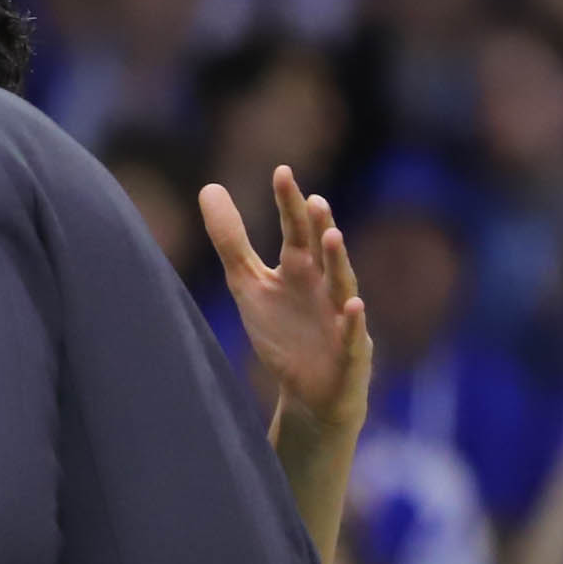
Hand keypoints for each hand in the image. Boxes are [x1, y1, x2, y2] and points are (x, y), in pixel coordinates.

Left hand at [201, 164, 371, 447]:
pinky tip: (353, 306)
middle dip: (320, 226)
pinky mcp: (349, 353)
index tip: (282, 171)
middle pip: (322, 252)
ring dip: (339, 262)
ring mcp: (340, 318)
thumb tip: (209, 187)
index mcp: (300, 269)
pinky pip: (352, 336)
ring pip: (342, 286)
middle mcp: (324, 286)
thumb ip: (231, 240)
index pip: (295, 230)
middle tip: (314, 200)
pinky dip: (353, 322)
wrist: (309, 392)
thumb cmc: (284, 332)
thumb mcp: (249, 285)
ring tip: (333, 236)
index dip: (288, 204)